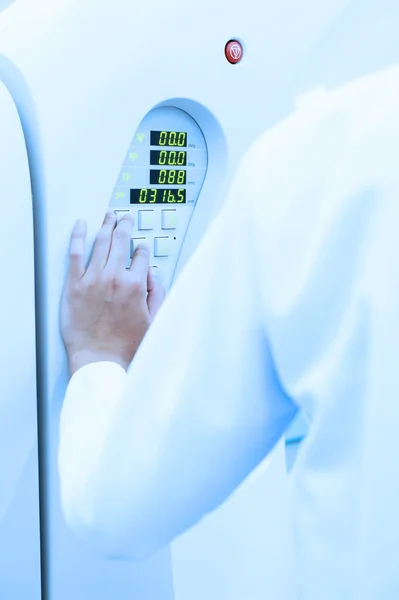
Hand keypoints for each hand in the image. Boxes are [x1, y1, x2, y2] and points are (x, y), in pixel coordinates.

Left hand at [60, 212, 165, 375]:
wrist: (99, 359)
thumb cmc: (123, 346)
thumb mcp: (153, 321)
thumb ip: (157, 295)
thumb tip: (153, 277)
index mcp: (136, 286)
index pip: (142, 256)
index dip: (142, 250)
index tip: (140, 248)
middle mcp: (115, 278)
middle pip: (121, 241)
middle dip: (125, 226)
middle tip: (125, 220)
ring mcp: (93, 279)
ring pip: (101, 242)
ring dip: (106, 225)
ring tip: (108, 217)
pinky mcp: (74, 285)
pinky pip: (76, 253)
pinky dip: (78, 236)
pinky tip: (81, 226)